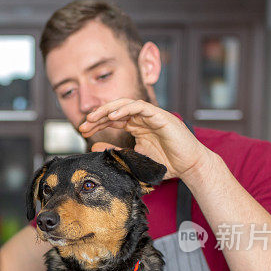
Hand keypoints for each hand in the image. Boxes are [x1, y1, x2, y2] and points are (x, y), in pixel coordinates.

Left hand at [79, 99, 208, 179]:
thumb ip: (116, 151)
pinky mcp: (160, 116)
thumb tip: (93, 147)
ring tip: (94, 117)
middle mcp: (142, 119)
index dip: (96, 123)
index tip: (82, 130)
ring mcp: (151, 116)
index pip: (112, 120)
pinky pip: (140, 106)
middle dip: (98, 115)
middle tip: (84, 123)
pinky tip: (113, 115)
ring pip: (126, 104)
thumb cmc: (165, 163)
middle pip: (116, 110)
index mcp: (136, 127)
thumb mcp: (133, 158)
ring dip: (108, 109)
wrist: (188, 167)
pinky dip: (125, 108)